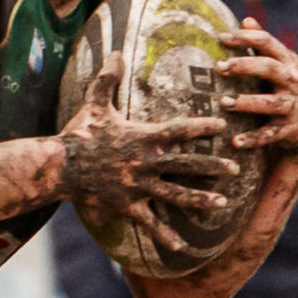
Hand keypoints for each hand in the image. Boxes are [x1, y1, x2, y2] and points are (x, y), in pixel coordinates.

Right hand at [56, 53, 240, 245]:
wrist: (60, 166)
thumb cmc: (79, 133)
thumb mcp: (95, 103)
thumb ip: (108, 77)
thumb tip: (116, 50)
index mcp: (144, 137)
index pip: (180, 130)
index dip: (203, 127)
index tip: (223, 125)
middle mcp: (147, 162)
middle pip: (187, 164)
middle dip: (213, 166)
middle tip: (237, 168)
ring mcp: (138, 186)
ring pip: (176, 194)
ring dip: (200, 199)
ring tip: (223, 203)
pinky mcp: (127, 204)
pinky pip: (149, 222)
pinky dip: (164, 235)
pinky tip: (181, 246)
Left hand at [216, 21, 297, 160]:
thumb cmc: (287, 88)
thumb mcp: (280, 66)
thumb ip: (263, 46)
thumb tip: (246, 20)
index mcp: (288, 63)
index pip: (268, 43)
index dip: (246, 38)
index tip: (221, 38)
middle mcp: (293, 82)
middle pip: (270, 69)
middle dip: (244, 66)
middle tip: (219, 67)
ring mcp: (292, 107)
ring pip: (270, 103)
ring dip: (247, 102)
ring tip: (224, 102)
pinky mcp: (289, 130)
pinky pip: (269, 135)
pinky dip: (252, 139)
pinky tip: (235, 142)